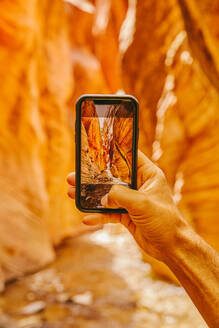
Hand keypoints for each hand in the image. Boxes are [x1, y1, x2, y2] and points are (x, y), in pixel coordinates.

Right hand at [67, 150, 187, 261]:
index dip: (112, 152)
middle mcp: (139, 185)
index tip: (94, 150)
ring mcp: (132, 200)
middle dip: (92, 177)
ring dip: (90, 196)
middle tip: (74, 176)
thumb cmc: (164, 220)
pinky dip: (98, 216)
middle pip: (112, 177)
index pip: (129, 156)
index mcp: (148, 174)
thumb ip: (120, 196)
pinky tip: (86, 219)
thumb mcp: (142, 203)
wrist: (171, 247)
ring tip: (71, 193)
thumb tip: (103, 197)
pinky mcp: (127, 215)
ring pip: (107, 195)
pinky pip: (109, 213)